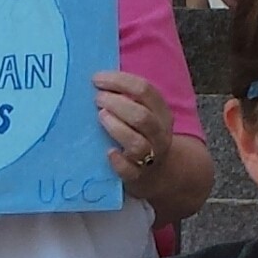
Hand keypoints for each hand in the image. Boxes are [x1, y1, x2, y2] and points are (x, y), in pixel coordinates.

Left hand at [93, 68, 170, 193]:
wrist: (158, 173)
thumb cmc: (142, 135)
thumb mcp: (144, 113)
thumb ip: (128, 98)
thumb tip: (97, 80)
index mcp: (161, 113)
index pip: (144, 90)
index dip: (119, 81)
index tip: (97, 79)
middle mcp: (159, 134)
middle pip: (142, 116)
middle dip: (116, 104)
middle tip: (97, 100)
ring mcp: (150, 157)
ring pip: (137, 142)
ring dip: (116, 127)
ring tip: (100, 117)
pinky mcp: (138, 177)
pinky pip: (129, 170)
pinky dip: (118, 161)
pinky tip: (109, 152)